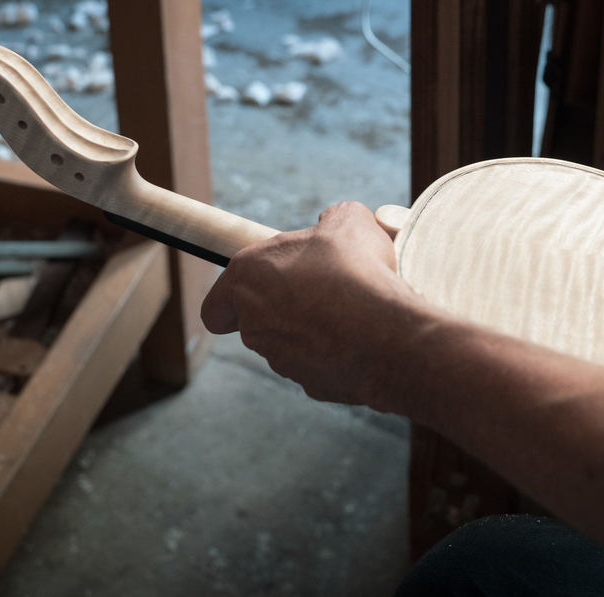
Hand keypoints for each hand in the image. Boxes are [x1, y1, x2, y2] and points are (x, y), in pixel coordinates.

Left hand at [199, 201, 427, 408]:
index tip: (263, 286)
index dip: (233, 297)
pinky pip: (319, 365)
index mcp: (248, 277)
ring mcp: (280, 359)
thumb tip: (332, 223)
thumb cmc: (357, 273)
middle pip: (257, 319)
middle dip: (287, 306)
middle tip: (323, 289)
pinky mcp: (310, 384)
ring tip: (352, 310)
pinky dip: (337, 353)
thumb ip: (331, 218)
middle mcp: (254, 323)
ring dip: (313, 329)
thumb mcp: (349, 221)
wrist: (387, 335)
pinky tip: (364, 337)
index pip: (217, 303)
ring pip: (289, 344)